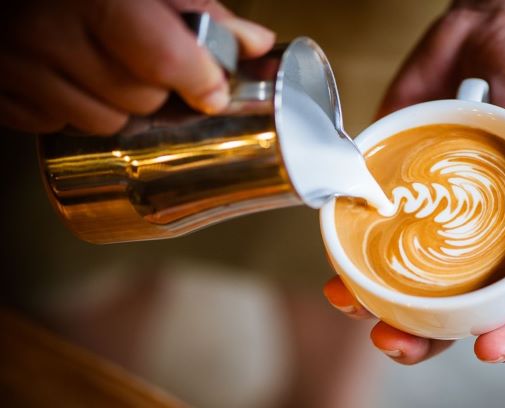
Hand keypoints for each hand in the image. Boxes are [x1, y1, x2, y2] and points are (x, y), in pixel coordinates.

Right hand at [0, 0, 274, 134]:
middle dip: (158, 88)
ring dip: (118, 105)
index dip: (198, 79)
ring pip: (104, 124)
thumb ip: (200, 11)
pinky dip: (75, 110)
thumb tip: (253, 44)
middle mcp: (48, 33)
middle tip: (147, 59)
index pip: (164, 60)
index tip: (213, 88)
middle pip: (141, 100)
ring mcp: (17, 68)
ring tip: (106, 64)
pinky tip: (71, 76)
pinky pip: (59, 127)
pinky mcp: (3, 94)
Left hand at [325, 0, 504, 363]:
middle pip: (448, 305)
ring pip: (398, 276)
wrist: (485, 30)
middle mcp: (470, 234)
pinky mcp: (388, 182)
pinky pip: (365, 223)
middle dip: (421, 335)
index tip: (489, 350)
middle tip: (392, 342)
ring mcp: (425, 211)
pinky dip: (346, 247)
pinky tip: (333, 259)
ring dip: (371, 301)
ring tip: (349, 304)